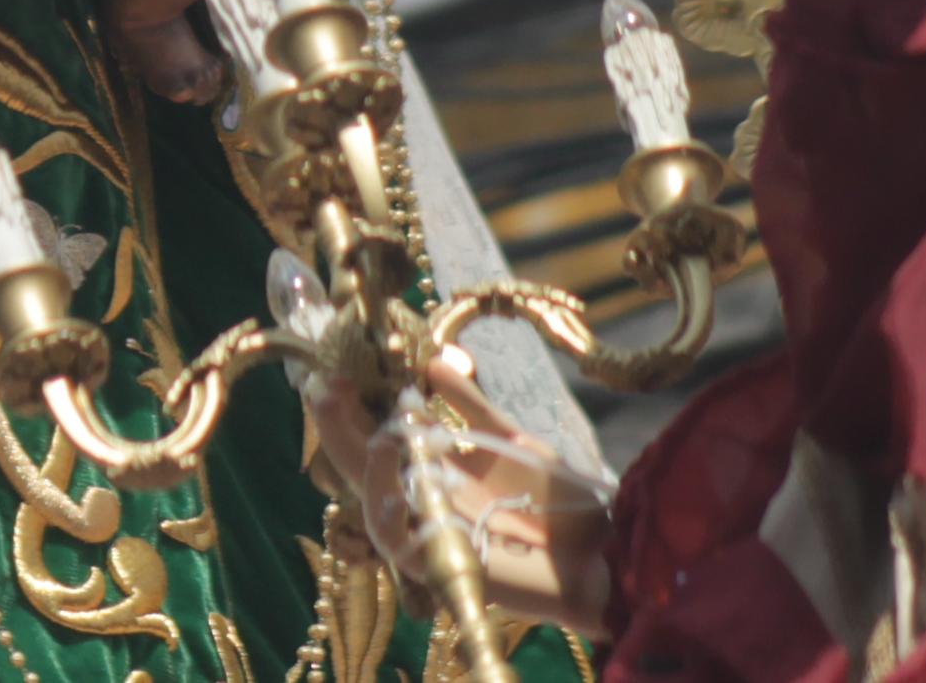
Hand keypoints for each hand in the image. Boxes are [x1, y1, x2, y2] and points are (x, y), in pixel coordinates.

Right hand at [314, 349, 616, 637]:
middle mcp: (424, 500)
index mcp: (437, 470)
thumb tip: (434, 361)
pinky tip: (397, 480)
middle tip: (324, 385)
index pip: (378, 433)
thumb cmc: (560, 504)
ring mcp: (429, 532)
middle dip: (337, 426)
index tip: (338, 367)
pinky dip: (389, 507)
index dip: (353, 404)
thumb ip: (471, 406)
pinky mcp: (440, 564)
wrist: (601, 554)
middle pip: (361, 464)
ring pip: (371, 502)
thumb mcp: (513, 440)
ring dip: (363, 465)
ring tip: (376, 434)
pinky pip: (397, 540)